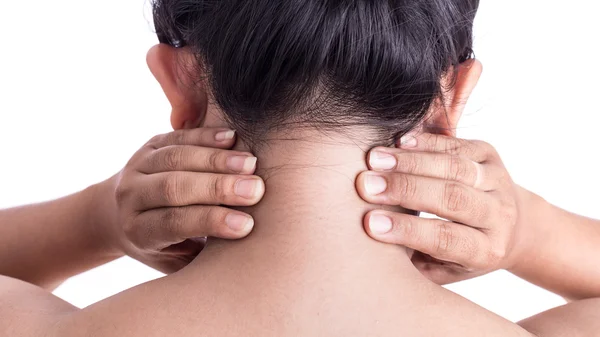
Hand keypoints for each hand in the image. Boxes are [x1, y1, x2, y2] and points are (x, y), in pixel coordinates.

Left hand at [101, 127, 264, 272]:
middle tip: (256, 189)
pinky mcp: (150, 144)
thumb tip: (244, 251)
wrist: (117, 214)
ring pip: (177, 157)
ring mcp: (137, 165)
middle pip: (174, 187)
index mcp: (138, 231)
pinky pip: (179, 136)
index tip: (247, 224)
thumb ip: (201, 258)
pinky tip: (234, 138)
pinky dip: (207, 136)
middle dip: (218, 188)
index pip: (174, 223)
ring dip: (217, 160)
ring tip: (251, 163)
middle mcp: (131, 196)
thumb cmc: (162, 247)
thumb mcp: (176, 261)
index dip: (211, 222)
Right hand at [357, 133, 531, 284]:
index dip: (407, 230)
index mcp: (486, 251)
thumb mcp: (442, 270)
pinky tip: (396, 143)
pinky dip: (425, 142)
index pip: (446, 239)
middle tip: (366, 185)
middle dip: (405, 189)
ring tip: (374, 160)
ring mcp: (497, 180)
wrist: (513, 227)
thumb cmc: (461, 255)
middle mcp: (498, 215)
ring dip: (410, 162)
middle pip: (452, 198)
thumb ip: (414, 260)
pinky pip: (455, 145)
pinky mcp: (489, 154)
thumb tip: (373, 246)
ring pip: (454, 167)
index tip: (369, 223)